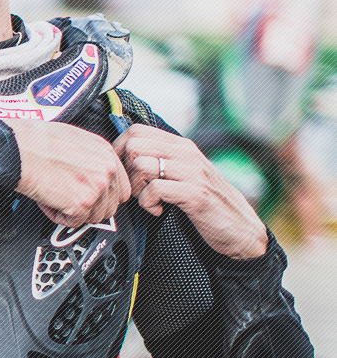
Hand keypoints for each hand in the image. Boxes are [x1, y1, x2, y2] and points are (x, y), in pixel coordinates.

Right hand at [11, 119, 130, 226]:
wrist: (19, 149)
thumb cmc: (36, 142)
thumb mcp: (75, 141)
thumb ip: (91, 160)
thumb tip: (91, 176)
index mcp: (106, 153)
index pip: (121, 188)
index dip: (103, 196)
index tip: (89, 196)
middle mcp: (107, 169)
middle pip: (110, 207)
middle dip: (89, 207)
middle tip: (68, 198)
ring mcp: (97, 187)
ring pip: (94, 217)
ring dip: (74, 212)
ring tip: (55, 196)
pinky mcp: (82, 203)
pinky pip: (74, 222)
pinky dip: (58, 216)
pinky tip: (48, 199)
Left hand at [115, 125, 267, 258]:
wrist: (238, 226)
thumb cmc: (202, 199)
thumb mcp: (181, 172)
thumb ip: (160, 159)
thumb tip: (124, 152)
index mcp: (181, 145)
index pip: (137, 130)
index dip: (119, 150)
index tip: (123, 172)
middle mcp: (187, 153)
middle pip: (134, 146)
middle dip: (126, 170)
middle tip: (137, 189)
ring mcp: (193, 172)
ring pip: (141, 165)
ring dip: (137, 189)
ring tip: (150, 201)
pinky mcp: (196, 194)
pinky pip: (154, 190)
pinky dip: (148, 204)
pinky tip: (159, 211)